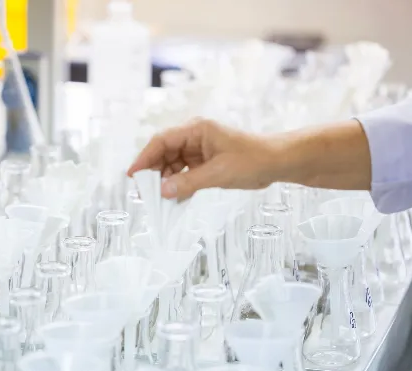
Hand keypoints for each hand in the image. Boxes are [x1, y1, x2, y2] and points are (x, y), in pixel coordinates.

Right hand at [127, 119, 281, 200]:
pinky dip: (178, 184)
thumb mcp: (218, 173)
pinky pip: (183, 172)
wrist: (277, 162)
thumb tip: (163, 191)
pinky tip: (175, 198)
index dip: (144, 157)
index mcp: (196, 130)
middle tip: (145, 192)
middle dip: (153, 172)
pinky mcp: (204, 162)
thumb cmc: (253, 160)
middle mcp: (194, 137)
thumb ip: (188, 182)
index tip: (134, 175)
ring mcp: (199, 149)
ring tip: (161, 199)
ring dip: (166, 180)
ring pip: (172, 164)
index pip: (162, 141)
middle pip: (163, 152)